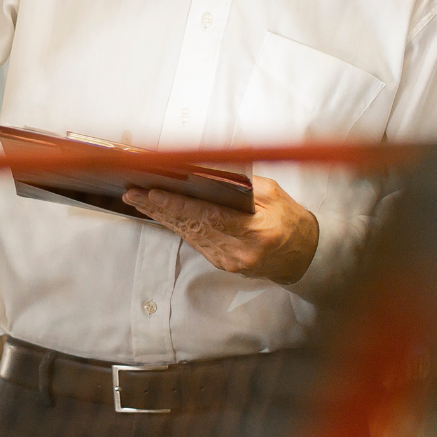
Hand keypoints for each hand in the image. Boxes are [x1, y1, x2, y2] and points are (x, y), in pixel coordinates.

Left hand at [122, 176, 318, 284]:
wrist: (303, 254)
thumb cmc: (289, 218)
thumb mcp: (272, 193)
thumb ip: (241, 184)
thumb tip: (206, 171)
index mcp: (255, 232)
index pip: (209, 216)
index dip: (178, 205)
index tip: (154, 193)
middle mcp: (239, 251)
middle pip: (191, 227)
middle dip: (160, 209)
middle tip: (133, 194)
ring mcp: (229, 262)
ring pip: (188, 235)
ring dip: (162, 217)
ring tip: (139, 200)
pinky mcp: (222, 264)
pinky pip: (195, 241)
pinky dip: (176, 225)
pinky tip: (160, 213)